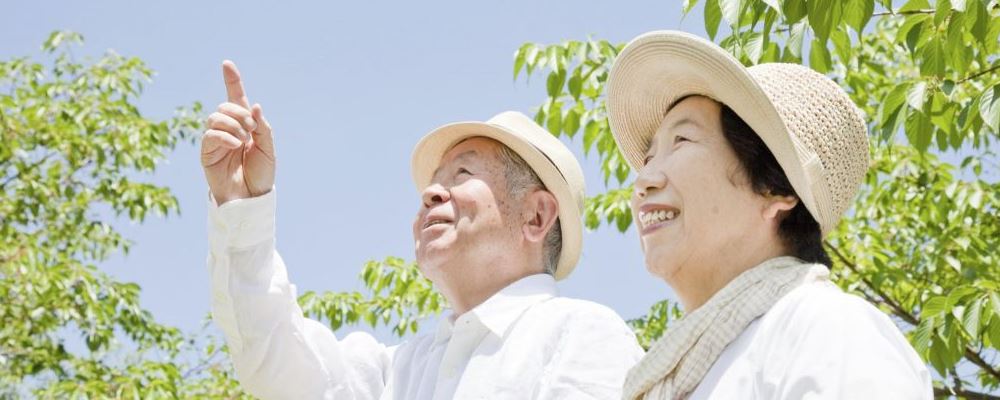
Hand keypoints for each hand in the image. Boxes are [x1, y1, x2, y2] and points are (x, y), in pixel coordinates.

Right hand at [200, 60, 274, 204]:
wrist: (251, 198)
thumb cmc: (261, 174)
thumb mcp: (268, 149)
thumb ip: (263, 127)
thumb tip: (254, 105)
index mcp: (245, 125)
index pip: (236, 98)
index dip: (232, 80)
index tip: (227, 64)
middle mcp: (228, 129)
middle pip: (225, 105)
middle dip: (240, 113)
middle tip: (252, 129)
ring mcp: (215, 139)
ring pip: (215, 116)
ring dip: (233, 124)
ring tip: (244, 141)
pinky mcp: (207, 152)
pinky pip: (210, 134)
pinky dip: (224, 136)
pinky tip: (235, 145)